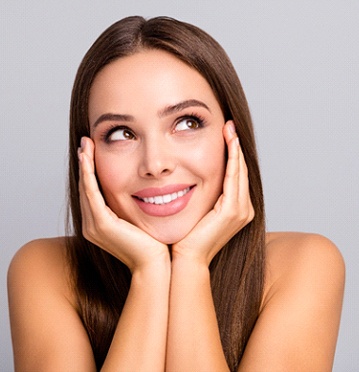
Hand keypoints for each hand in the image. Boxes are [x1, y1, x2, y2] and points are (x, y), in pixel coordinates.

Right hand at [78, 137, 169, 272]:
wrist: (155, 265)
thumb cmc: (152, 244)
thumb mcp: (138, 219)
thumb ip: (132, 206)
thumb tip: (141, 189)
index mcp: (99, 225)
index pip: (92, 192)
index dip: (90, 171)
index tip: (92, 151)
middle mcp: (91, 225)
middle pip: (86, 188)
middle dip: (85, 164)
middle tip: (86, 143)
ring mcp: (94, 226)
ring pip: (86, 188)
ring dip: (85, 165)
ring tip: (86, 145)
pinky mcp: (101, 224)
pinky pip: (92, 193)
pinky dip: (89, 174)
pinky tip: (87, 158)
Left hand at [171, 121, 254, 265]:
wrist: (186, 258)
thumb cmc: (188, 236)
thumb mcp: (199, 210)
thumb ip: (205, 195)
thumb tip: (193, 177)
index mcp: (237, 209)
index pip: (236, 175)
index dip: (233, 154)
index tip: (226, 134)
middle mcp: (244, 209)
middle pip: (241, 170)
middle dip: (235, 147)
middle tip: (229, 125)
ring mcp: (242, 211)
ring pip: (240, 171)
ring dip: (235, 149)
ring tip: (230, 129)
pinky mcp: (233, 211)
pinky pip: (234, 178)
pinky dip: (232, 159)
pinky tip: (230, 143)